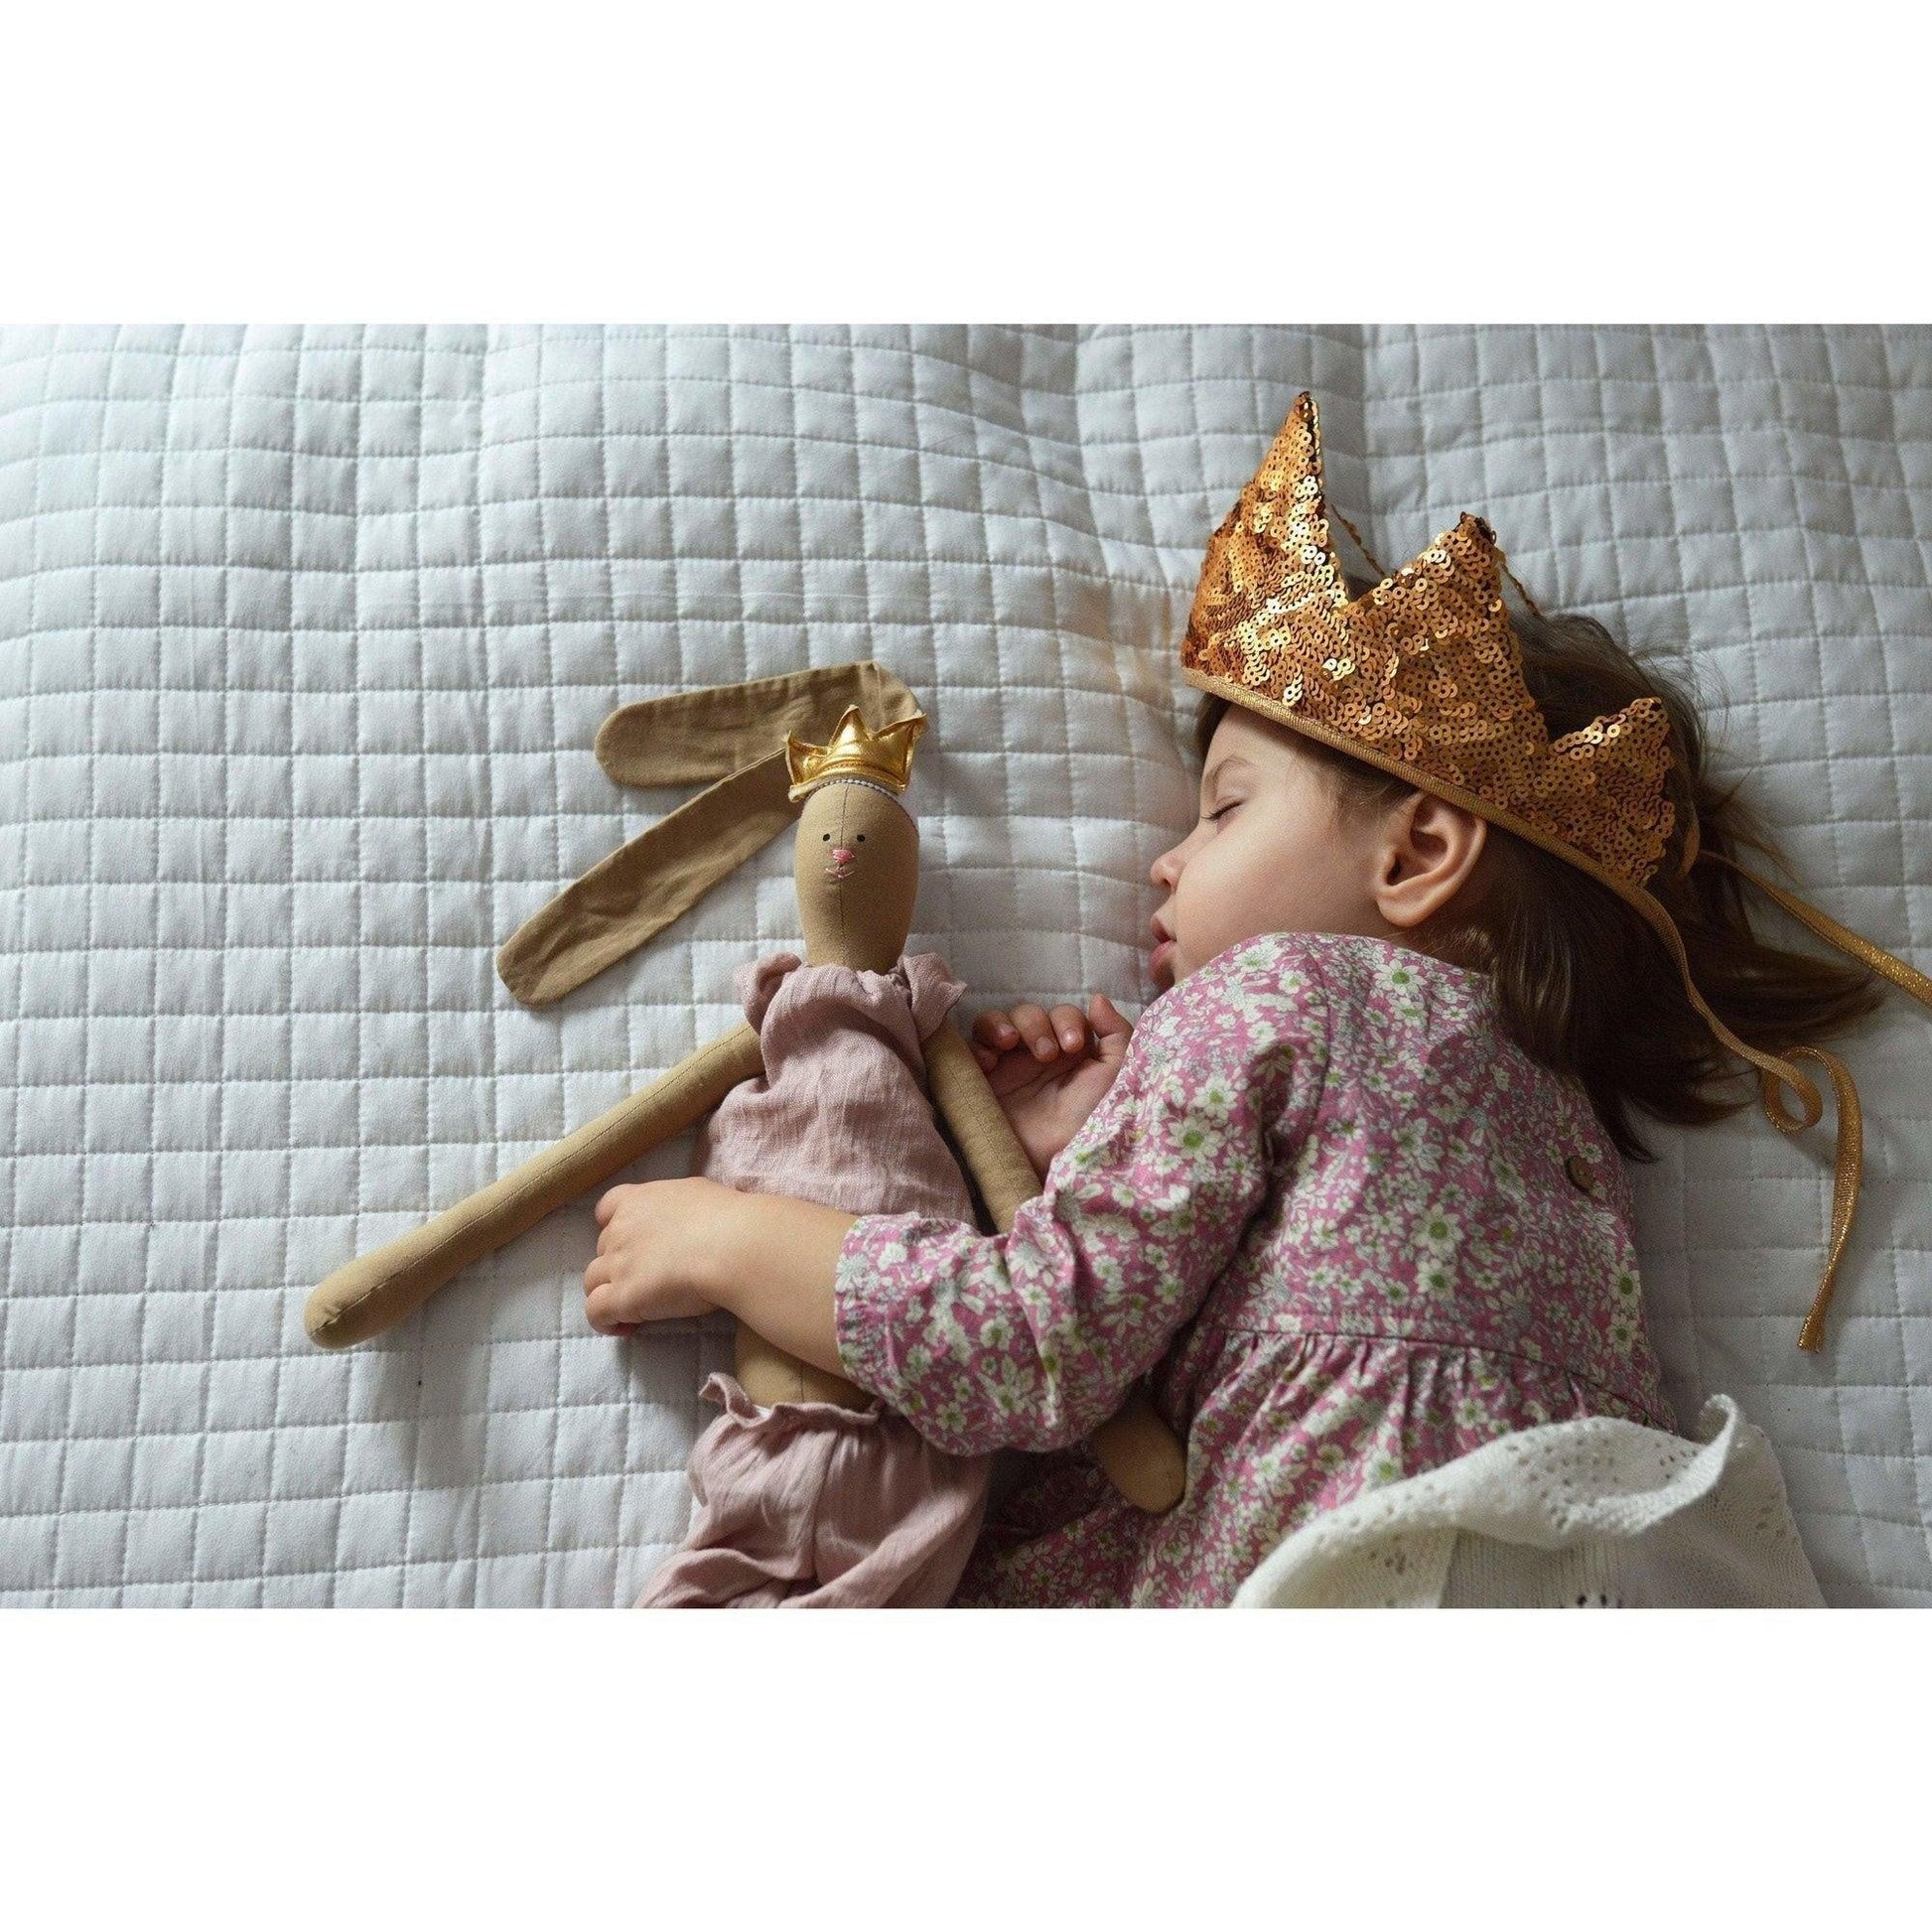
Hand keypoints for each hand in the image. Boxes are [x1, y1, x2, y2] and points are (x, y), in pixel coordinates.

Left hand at [583, 1176, 733, 1334]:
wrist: (732, 1246)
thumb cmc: (727, 1218)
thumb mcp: (698, 1194)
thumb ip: (679, 1207)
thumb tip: (688, 1218)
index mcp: (639, 1200)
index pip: (606, 1209)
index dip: (613, 1226)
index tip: (632, 1242)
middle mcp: (621, 1229)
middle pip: (603, 1249)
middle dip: (620, 1264)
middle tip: (649, 1280)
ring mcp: (618, 1263)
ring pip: (592, 1281)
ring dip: (609, 1293)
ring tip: (635, 1308)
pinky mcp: (622, 1297)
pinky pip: (596, 1312)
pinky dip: (605, 1321)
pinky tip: (625, 1327)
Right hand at [969, 994, 1133, 1176]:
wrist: (1054, 1156)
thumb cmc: (1090, 1118)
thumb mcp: (1116, 1074)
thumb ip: (1116, 1033)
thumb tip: (1097, 998)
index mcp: (1071, 1051)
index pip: (1063, 1015)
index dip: (1066, 1021)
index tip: (1072, 1046)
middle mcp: (1037, 1054)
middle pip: (1029, 1013)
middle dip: (1037, 1025)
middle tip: (1046, 1055)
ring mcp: (1007, 1066)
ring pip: (997, 1022)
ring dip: (1003, 1025)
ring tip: (1009, 1045)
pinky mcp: (982, 1079)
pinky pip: (972, 1046)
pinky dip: (978, 1044)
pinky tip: (989, 1062)